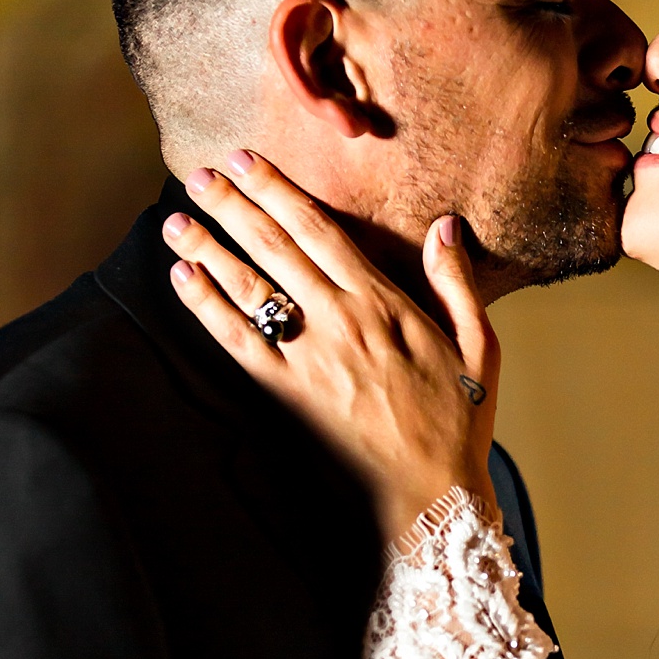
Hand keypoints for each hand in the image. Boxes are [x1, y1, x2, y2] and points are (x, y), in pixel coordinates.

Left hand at [163, 153, 499, 540]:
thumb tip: (445, 226)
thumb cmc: (458, 423)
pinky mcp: (288, 395)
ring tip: (178, 219)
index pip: (320, 230)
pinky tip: (185, 279)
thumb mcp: (479, 348)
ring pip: (249, 287)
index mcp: (384, 303)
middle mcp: (340, 321)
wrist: (432, 495)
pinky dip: (208, 306)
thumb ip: (456, 283)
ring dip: (209, 248)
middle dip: (234, 206)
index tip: (249, 162)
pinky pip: (238, 340)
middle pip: (275, 247)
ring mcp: (309, 358)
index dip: (279, 190)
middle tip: (201, 174)